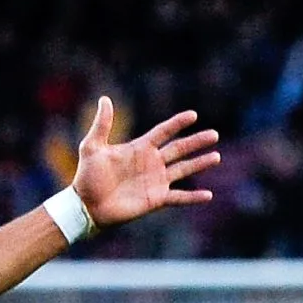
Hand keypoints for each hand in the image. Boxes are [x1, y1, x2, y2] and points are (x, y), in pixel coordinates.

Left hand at [72, 96, 219, 229]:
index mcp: (139, 148)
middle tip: (214, 134)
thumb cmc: (87, 176)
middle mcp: (151, 163)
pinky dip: (193, 197)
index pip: (163, 132)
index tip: (193, 115)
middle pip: (179, 149)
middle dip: (196, 142)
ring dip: (200, 163)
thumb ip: (101, 124)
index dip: (177, 123)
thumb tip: (105, 98)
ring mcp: (156, 181)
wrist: (86, 204)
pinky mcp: (156, 198)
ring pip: (184, 169)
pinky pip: (179, 197)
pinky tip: (209, 195)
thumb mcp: (92, 146)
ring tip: (216, 156)